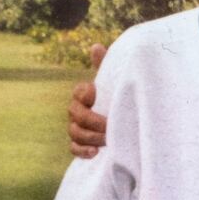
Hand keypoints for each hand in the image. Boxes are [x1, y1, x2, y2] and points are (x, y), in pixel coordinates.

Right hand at [67, 43, 108, 157]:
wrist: (124, 116)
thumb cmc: (118, 93)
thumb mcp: (115, 80)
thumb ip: (106, 65)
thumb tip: (96, 46)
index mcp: (85, 93)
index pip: (79, 93)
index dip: (86, 95)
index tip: (96, 95)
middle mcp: (77, 110)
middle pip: (76, 115)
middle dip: (92, 121)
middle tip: (109, 125)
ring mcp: (76, 127)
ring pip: (74, 132)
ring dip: (90, 137)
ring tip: (107, 140)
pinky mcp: (80, 143)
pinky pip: (73, 148)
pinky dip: (83, 151)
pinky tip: (95, 153)